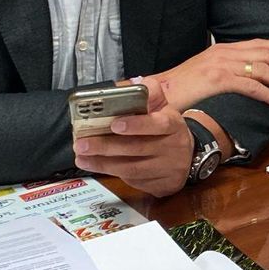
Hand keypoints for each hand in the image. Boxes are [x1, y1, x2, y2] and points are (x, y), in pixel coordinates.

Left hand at [73, 78, 192, 197]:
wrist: (187, 156)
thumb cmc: (167, 128)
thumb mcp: (163, 107)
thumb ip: (149, 93)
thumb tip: (132, 84)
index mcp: (173, 124)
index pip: (157, 124)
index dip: (136, 125)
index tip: (114, 124)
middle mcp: (173, 147)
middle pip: (137, 148)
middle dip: (106, 146)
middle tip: (82, 143)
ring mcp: (167, 169)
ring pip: (132, 168)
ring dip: (103, 163)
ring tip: (81, 157)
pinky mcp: (160, 185)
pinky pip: (134, 181)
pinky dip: (111, 174)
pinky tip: (95, 166)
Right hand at [151, 39, 268, 111]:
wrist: (157, 92)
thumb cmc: (178, 87)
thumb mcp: (203, 72)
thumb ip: (222, 70)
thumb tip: (240, 77)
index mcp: (221, 49)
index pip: (257, 44)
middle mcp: (223, 53)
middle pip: (265, 55)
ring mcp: (221, 65)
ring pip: (263, 69)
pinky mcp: (218, 80)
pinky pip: (252, 86)